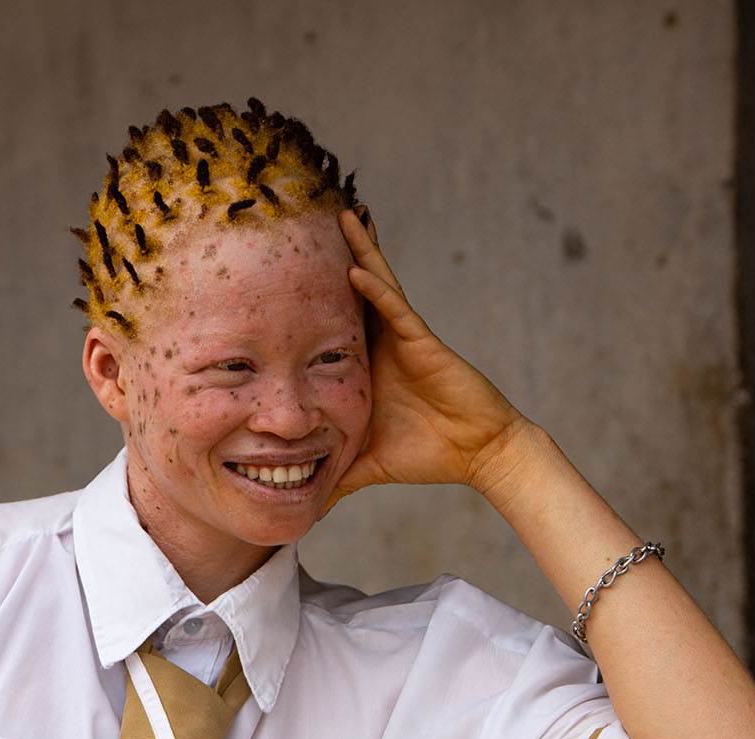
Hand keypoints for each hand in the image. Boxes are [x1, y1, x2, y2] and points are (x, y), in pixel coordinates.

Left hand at [323, 207, 527, 514]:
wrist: (477, 454)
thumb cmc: (425, 452)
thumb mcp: (363, 460)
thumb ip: (331, 474)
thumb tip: (301, 506)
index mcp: (363, 362)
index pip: (328, 322)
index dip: (306, 296)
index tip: (277, 272)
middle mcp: (381, 342)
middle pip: (350, 290)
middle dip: (333, 254)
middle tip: (307, 219)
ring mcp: (403, 337)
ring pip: (375, 285)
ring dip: (358, 251)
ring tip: (340, 216)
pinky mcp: (422, 343)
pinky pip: (396, 311)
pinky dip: (375, 291)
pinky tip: (354, 270)